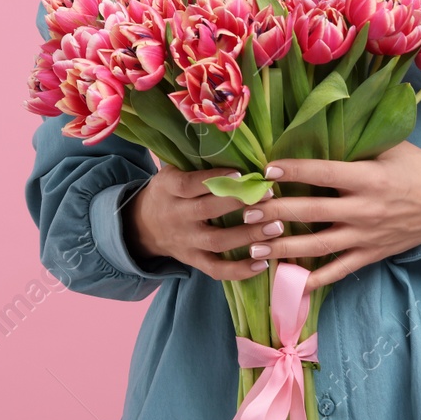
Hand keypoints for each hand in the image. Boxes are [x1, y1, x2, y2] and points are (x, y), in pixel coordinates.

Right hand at [123, 161, 274, 281]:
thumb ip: (196, 165)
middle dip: (240, 203)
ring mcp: (186, 241)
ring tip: (276, 227)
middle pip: (207, 211)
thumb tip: (235, 149)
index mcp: (169, 189)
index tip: (242, 173)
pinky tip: (263, 264)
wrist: (144, 226)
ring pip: (217, 241)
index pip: (189, 184)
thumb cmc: (168, 192)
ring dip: (248, 235)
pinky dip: (239, 270)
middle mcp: (176, 216)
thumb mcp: (171, 173)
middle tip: (270, 196)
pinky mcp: (193, 260)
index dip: (215, 179)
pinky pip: (216, 269)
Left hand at [251, 141, 420, 289]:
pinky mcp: (371, 255)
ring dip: (283, 248)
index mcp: (367, 178)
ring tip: (253, 248)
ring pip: (318, 246)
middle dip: (274, 213)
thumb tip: (317, 128)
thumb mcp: (391, 147)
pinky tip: (289, 283)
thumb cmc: (418, 169)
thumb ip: (356, 144)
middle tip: (245, 212)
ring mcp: (366, 237)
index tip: (264, 170)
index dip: (291, 171)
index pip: (322, 173)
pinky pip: (338, 271)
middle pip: (311, 212)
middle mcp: (364, 209)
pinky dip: (314, 280)